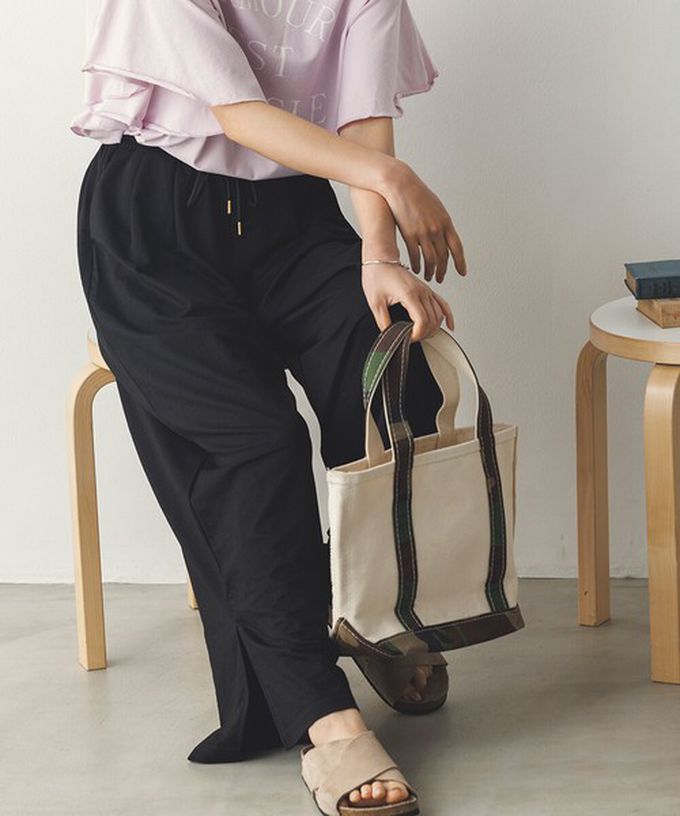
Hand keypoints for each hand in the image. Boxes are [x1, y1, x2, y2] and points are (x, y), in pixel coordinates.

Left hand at [361, 262, 453, 341]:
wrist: (380, 259)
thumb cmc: (377, 275)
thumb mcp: (375, 302)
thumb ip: (383, 321)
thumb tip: (390, 335)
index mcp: (410, 294)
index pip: (422, 320)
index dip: (417, 334)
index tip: (408, 338)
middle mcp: (422, 291)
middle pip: (432, 320)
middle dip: (423, 334)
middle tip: (411, 337)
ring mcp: (426, 290)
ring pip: (439, 315)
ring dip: (433, 328)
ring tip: (420, 334)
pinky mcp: (427, 290)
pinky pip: (443, 304)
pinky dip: (448, 316)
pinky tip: (449, 325)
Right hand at [379, 160, 466, 282]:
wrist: (400, 185)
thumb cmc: (417, 194)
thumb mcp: (436, 207)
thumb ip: (442, 222)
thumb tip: (445, 235)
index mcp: (446, 222)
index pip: (457, 247)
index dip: (460, 262)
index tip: (462, 272)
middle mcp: (437, 229)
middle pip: (443, 257)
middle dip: (442, 271)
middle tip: (440, 279)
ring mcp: (423, 232)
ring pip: (430, 260)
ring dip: (429, 271)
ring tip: (427, 277)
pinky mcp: (409, 234)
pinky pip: (415, 256)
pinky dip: (416, 265)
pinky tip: (415, 269)